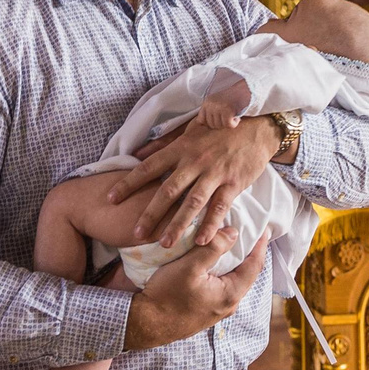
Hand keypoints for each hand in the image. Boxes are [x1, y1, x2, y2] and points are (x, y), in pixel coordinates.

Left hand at [111, 114, 280, 249]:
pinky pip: (220, 207)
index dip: (128, 183)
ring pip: (192, 203)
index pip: (149, 167)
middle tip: (135, 233)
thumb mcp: (190, 129)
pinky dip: (210, 224)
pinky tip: (202, 241)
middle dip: (150, 214)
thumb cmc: (221, 127)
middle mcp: (195, 162)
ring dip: (177, 225)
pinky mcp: (234, 183)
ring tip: (164, 244)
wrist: (258, 125)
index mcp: (181, 148)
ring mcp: (215, 173)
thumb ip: (164, 143)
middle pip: (168, 190)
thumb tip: (137, 153)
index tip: (110, 199)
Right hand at [123, 235, 270, 351]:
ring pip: (231, 280)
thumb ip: (213, 248)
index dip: (260, 245)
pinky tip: (211, 262)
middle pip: (245, 273)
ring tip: (229, 243)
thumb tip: (234, 233)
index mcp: (230, 294)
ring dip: (232, 262)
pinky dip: (220, 272)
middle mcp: (228, 305)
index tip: (264, 229)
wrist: (145, 325)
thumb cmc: (166, 296)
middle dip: (247, 252)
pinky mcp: (205, 311)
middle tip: (247, 232)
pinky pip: (219, 287)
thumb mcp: (189, 266)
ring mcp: (217, 310)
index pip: (254, 265)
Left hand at [194, 92, 241, 130]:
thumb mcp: (216, 102)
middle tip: (228, 118)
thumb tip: (201, 124)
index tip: (218, 120)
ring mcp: (218, 108)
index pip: (200, 120)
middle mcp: (210, 105)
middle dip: (221, 124)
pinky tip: (237, 118)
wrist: (243, 91)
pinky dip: (234, 124)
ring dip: (228, 123)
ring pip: (219, 126)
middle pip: (211, 125)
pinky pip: (228, 125)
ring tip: (232, 116)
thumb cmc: (231, 99)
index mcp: (206, 103)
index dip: (209, 123)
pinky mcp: (227, 111)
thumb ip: (208, 112)